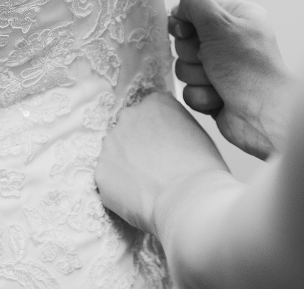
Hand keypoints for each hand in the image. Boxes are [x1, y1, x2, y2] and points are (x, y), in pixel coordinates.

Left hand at [95, 92, 229, 236]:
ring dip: (126, 165)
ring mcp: (111, 143)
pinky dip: (119, 187)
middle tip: (155, 167)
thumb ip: (174, 125)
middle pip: (129, 129)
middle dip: (137, 145)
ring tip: (147, 185)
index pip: (150, 111)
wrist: (189, 200)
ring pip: (116, 153)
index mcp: (156, 103)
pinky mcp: (101, 170)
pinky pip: (108, 177)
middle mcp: (129, 116)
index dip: (157, 132)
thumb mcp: (196, 133)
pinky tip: (137, 197)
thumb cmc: (202, 171)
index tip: (164, 148)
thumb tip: (166, 136)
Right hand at [171, 0, 294, 159]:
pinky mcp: (214, 92)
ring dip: (197, 76)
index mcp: (237, 16)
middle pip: (184, 41)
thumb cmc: (248, 66)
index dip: (186, 23)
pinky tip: (220, 99)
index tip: (188, 32)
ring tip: (219, 82)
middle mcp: (230, 40)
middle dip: (193, 54)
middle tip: (211, 60)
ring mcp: (221, 68)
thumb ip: (194, 1)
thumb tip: (180, 6)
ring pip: (184, 67)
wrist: (263, 114)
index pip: (195, 9)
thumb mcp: (220, 22)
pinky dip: (202, 95)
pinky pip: (189, 90)